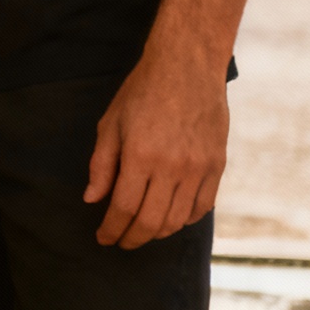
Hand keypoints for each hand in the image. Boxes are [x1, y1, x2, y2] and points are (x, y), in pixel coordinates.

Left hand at [84, 45, 229, 248]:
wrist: (187, 68)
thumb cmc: (142, 93)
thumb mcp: (111, 124)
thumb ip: (101, 165)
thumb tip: (92, 199)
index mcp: (140, 156)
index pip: (123, 208)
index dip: (112, 229)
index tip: (103, 238)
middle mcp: (172, 167)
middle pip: (151, 220)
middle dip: (132, 238)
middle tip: (121, 242)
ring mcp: (198, 168)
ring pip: (178, 219)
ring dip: (158, 232)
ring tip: (142, 231)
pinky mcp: (217, 165)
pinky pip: (203, 206)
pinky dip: (186, 219)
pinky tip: (172, 218)